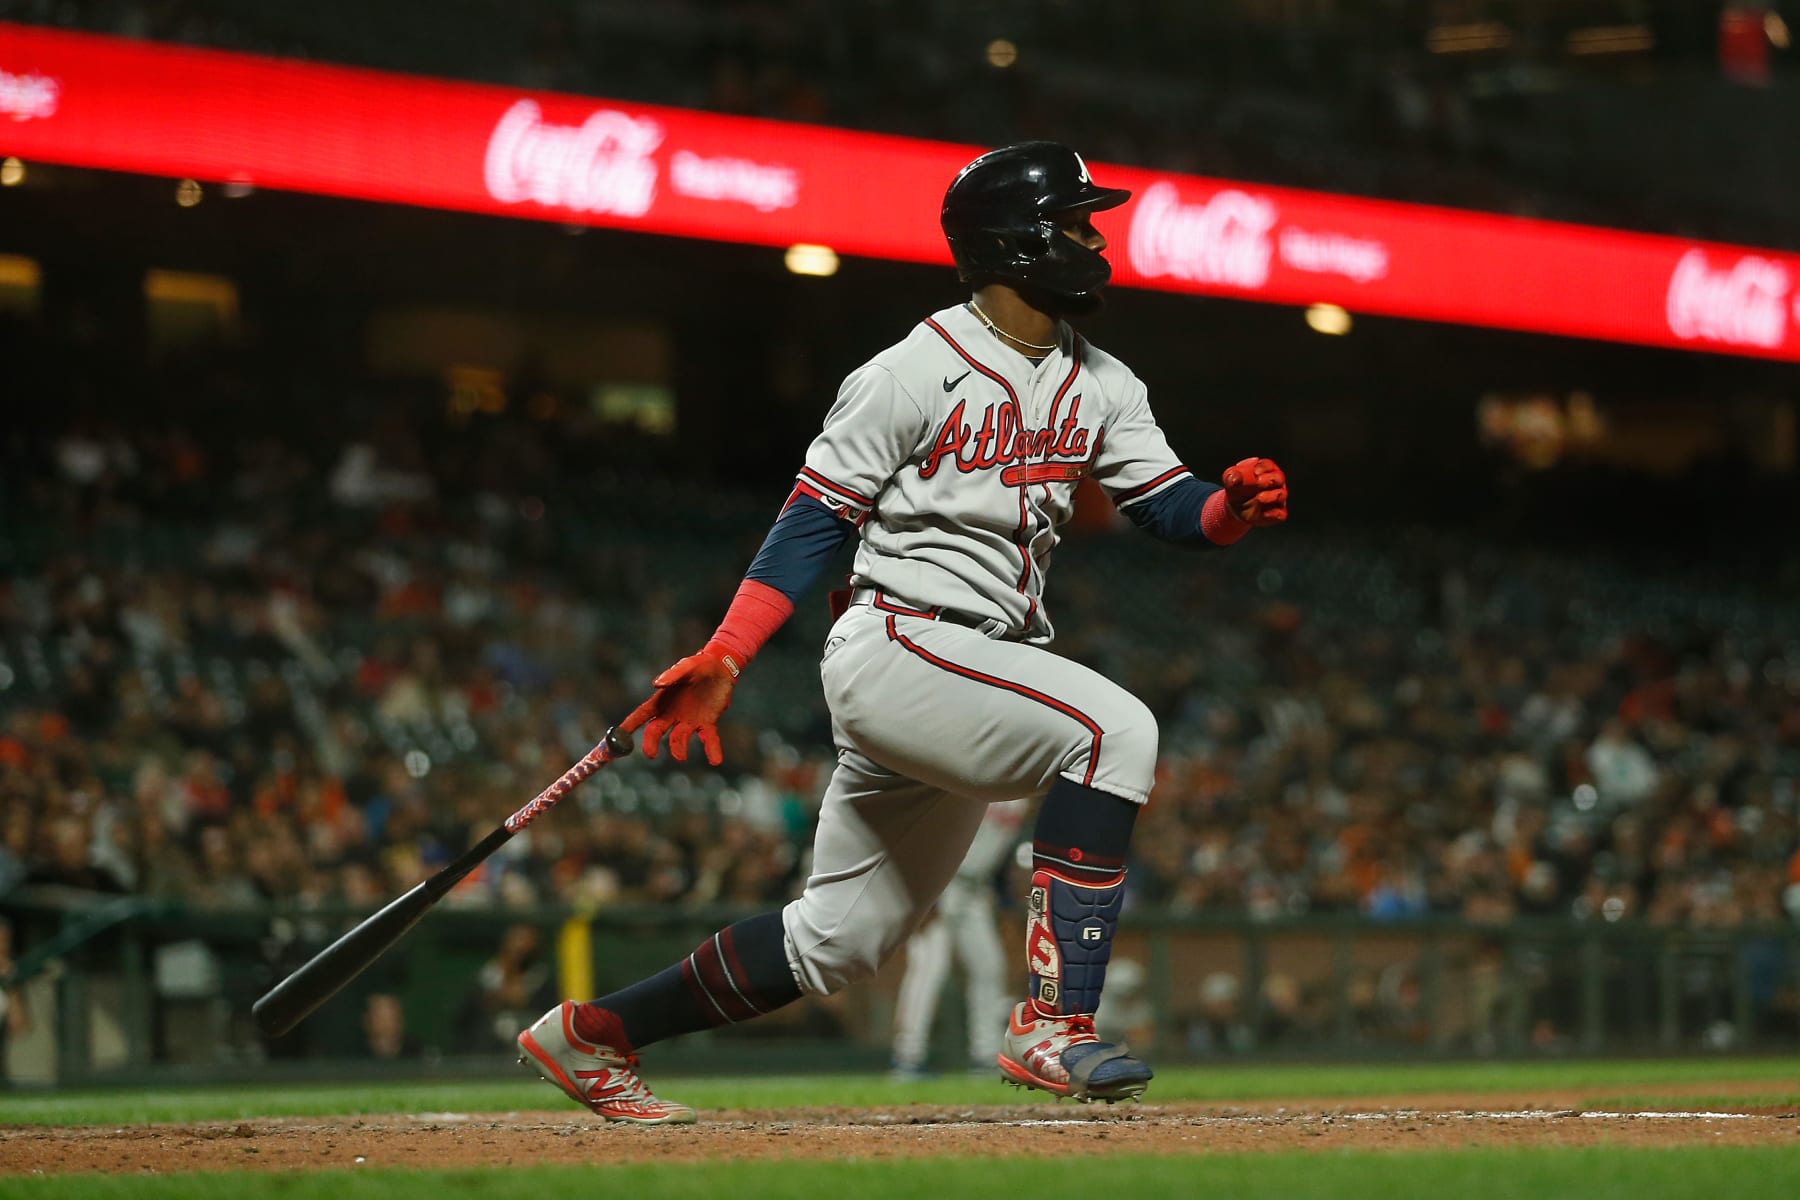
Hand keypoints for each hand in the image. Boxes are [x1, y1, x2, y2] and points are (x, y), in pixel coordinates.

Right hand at [620, 646, 739, 764]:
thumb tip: (656, 684)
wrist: (722, 668)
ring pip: (679, 738)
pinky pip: (708, 739)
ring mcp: (689, 720)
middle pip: (655, 731)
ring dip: (678, 748)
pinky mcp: (707, 723)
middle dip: (650, 743)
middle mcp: (672, 714)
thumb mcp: (687, 666)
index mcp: (662, 700)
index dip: (629, 725)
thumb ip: (673, 674)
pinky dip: (712, 750)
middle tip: (651, 754)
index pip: (641, 714)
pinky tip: (715, 760)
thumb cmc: (699, 665)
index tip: (617, 738)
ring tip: (680, 757)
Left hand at [1221, 457, 1286, 525]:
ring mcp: (1277, 498)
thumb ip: (1231, 478)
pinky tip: (1264, 513)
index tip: (1255, 471)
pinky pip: (1280, 513)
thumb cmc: (1237, 490)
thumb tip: (1235, 477)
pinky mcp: (1277, 513)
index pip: (1268, 465)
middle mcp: (1275, 483)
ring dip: (1271, 496)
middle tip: (1259, 482)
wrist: (1236, 509)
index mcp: (1265, 471)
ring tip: (1259, 498)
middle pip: (1279, 477)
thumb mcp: (1231, 483)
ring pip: (1281, 494)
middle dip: (1270, 479)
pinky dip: (1274, 513)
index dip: (1264, 467)